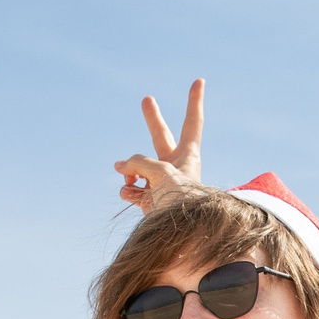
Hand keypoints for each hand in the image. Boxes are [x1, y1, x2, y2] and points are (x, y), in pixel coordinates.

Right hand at [114, 78, 203, 210]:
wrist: (184, 237)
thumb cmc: (179, 200)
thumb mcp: (160, 171)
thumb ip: (138, 163)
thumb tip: (119, 168)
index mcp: (187, 155)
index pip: (192, 122)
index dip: (194, 101)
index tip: (199, 80)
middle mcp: (174, 167)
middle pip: (160, 136)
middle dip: (152, 119)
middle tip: (147, 100)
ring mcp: (161, 184)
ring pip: (136, 167)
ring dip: (128, 171)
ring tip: (129, 180)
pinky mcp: (150, 203)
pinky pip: (131, 190)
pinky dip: (127, 192)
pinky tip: (130, 194)